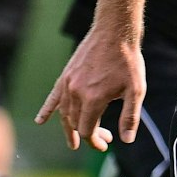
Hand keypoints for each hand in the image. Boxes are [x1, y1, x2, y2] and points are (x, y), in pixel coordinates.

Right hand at [36, 29, 143, 151]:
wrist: (114, 33)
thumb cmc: (127, 61)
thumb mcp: (136, 90)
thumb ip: (129, 117)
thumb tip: (126, 140)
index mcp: (93, 99)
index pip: (87, 130)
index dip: (95, 142)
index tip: (106, 144)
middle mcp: (76, 93)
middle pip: (75, 124)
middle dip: (88, 135)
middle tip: (104, 138)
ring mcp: (68, 84)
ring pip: (64, 114)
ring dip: (70, 128)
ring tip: (74, 141)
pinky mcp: (65, 76)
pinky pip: (53, 97)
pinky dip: (46, 111)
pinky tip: (40, 121)